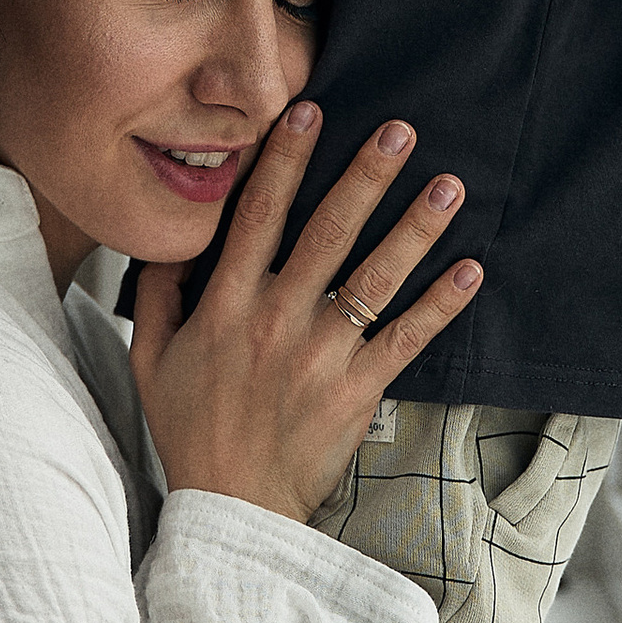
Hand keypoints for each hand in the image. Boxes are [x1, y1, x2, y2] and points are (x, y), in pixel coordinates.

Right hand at [128, 106, 481, 522]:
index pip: (255, 217)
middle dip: (364, 177)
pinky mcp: (357, 392)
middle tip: (399, 130)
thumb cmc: (189, 431)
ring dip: (414, 228)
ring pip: (374, 279)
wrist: (231, 510)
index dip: (284, 161)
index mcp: (224, 307)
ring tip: (448, 184)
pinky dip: (441, 304)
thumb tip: (164, 241)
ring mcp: (320, 357)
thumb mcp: (149, 360)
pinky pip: (406, 339)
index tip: (308, 112)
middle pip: (326, 234)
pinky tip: (472, 269)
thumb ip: (156, 295)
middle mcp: (275, 322)